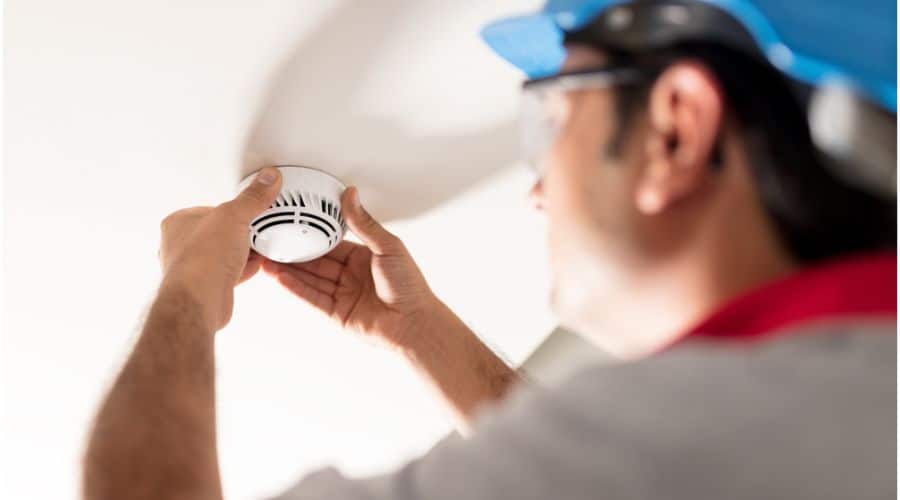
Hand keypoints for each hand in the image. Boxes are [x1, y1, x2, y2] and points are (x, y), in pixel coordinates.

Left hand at [158, 167, 281, 330]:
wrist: (201, 300)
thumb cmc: (201, 259)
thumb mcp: (234, 216)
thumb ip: (252, 198)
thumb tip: (266, 180)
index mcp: (177, 223)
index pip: (209, 208)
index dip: (230, 209)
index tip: (246, 207)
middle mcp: (181, 246)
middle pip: (217, 232)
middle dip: (236, 232)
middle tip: (254, 226)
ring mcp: (194, 268)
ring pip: (222, 254)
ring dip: (240, 252)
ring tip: (256, 246)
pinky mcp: (208, 287)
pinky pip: (229, 273)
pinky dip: (243, 269)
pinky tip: (254, 266)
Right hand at [262, 187, 437, 348]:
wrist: (414, 323)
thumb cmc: (410, 287)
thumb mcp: (388, 246)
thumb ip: (364, 223)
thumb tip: (351, 195)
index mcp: (364, 257)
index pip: (332, 242)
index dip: (313, 234)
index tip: (294, 222)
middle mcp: (352, 276)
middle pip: (317, 261)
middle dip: (295, 252)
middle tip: (273, 239)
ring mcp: (343, 295)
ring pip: (310, 279)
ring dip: (289, 269)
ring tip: (267, 257)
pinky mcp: (336, 313)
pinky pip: (312, 297)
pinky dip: (295, 287)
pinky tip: (280, 277)